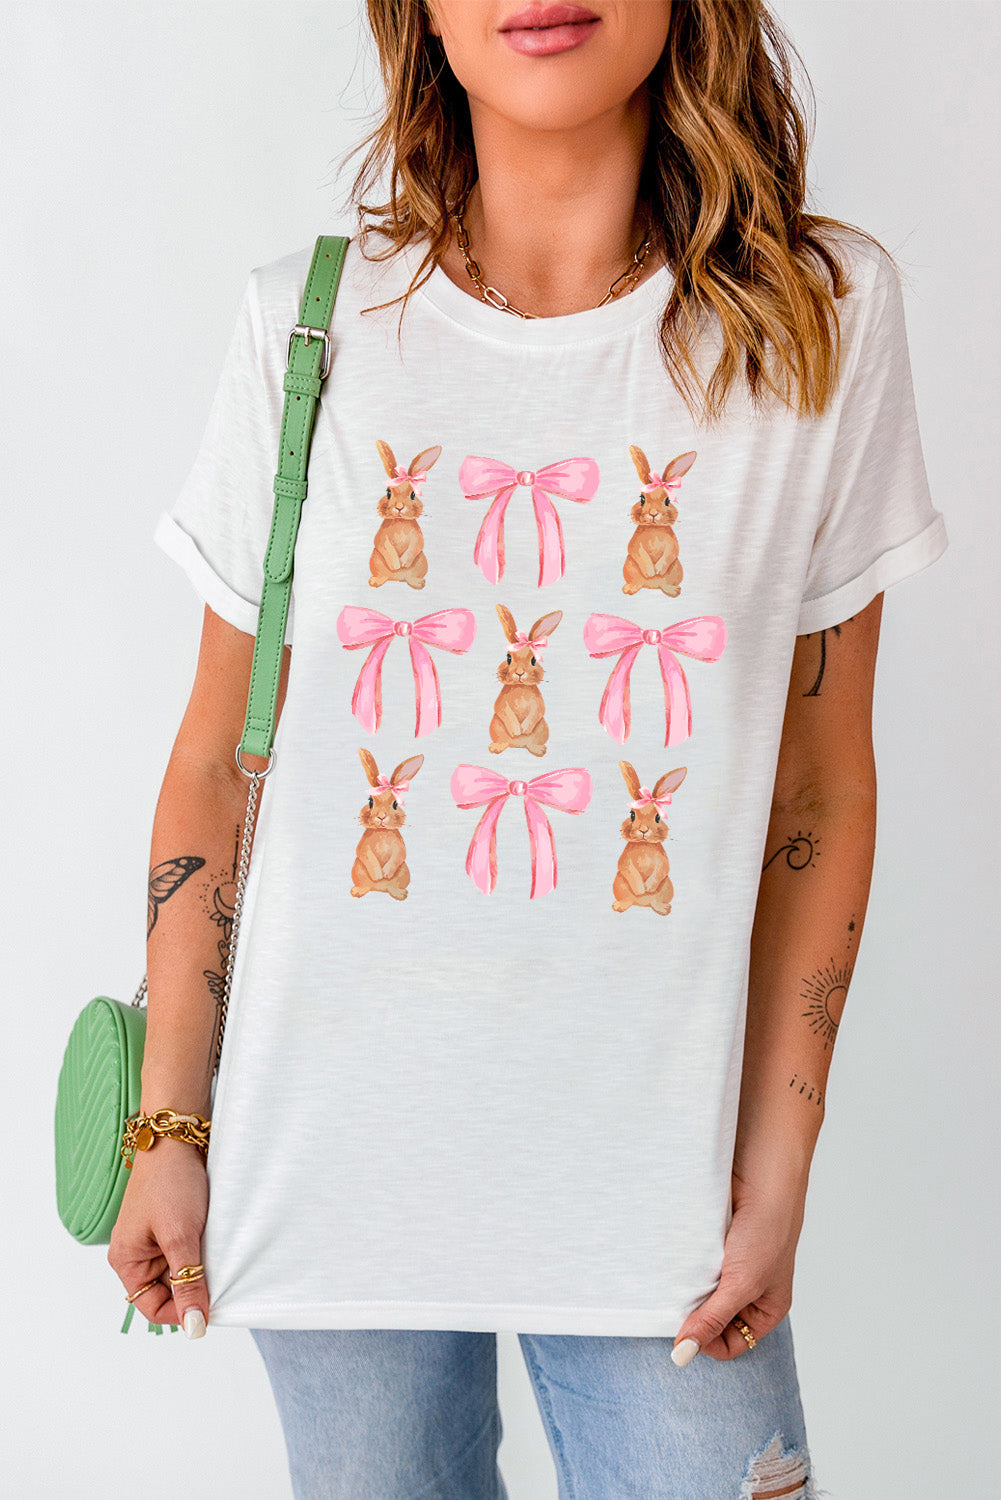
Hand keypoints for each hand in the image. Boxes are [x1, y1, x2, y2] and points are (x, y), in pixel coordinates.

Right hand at [107, 1137, 209, 1336]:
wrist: (178, 1137)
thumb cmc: (169, 1182)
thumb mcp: (180, 1236)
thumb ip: (188, 1282)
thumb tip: (195, 1326)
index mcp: (126, 1260)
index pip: (151, 1308)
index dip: (180, 1312)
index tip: (209, 1309)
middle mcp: (137, 1253)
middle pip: (168, 1291)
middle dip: (193, 1286)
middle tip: (218, 1275)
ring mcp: (156, 1239)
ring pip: (182, 1271)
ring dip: (201, 1267)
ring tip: (215, 1251)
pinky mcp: (173, 1225)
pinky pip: (189, 1251)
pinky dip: (204, 1250)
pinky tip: (217, 1240)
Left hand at [671, 1166, 806, 1362]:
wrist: (760, 1174)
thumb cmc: (767, 1229)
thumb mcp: (742, 1284)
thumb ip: (712, 1319)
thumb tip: (683, 1355)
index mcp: (766, 1307)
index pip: (731, 1344)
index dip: (707, 1342)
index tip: (685, 1331)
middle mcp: (747, 1290)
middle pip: (711, 1320)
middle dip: (694, 1315)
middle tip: (678, 1304)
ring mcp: (728, 1265)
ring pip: (697, 1292)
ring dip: (686, 1289)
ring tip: (678, 1279)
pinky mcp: (711, 1243)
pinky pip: (690, 1265)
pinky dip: (681, 1266)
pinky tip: (675, 1261)